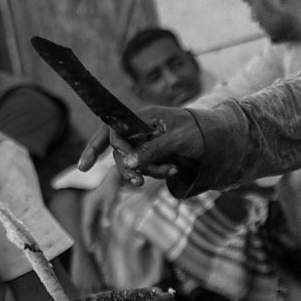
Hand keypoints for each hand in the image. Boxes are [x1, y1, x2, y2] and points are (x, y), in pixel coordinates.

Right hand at [77, 107, 204, 192]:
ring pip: (133, 163)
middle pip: (119, 152)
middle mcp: (140, 129)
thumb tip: (127, 163)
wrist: (216, 137)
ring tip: (172, 170)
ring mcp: (146, 142)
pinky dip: (157, 172)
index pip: (111, 131)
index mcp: (142, 118)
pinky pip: (146, 167)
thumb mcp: (176, 140)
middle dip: (127, 168)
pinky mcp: (153, 154)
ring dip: (149, 171)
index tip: (85, 167)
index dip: (94, 147)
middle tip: (139, 183)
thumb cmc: (197, 131)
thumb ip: (151, 150)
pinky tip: (174, 169)